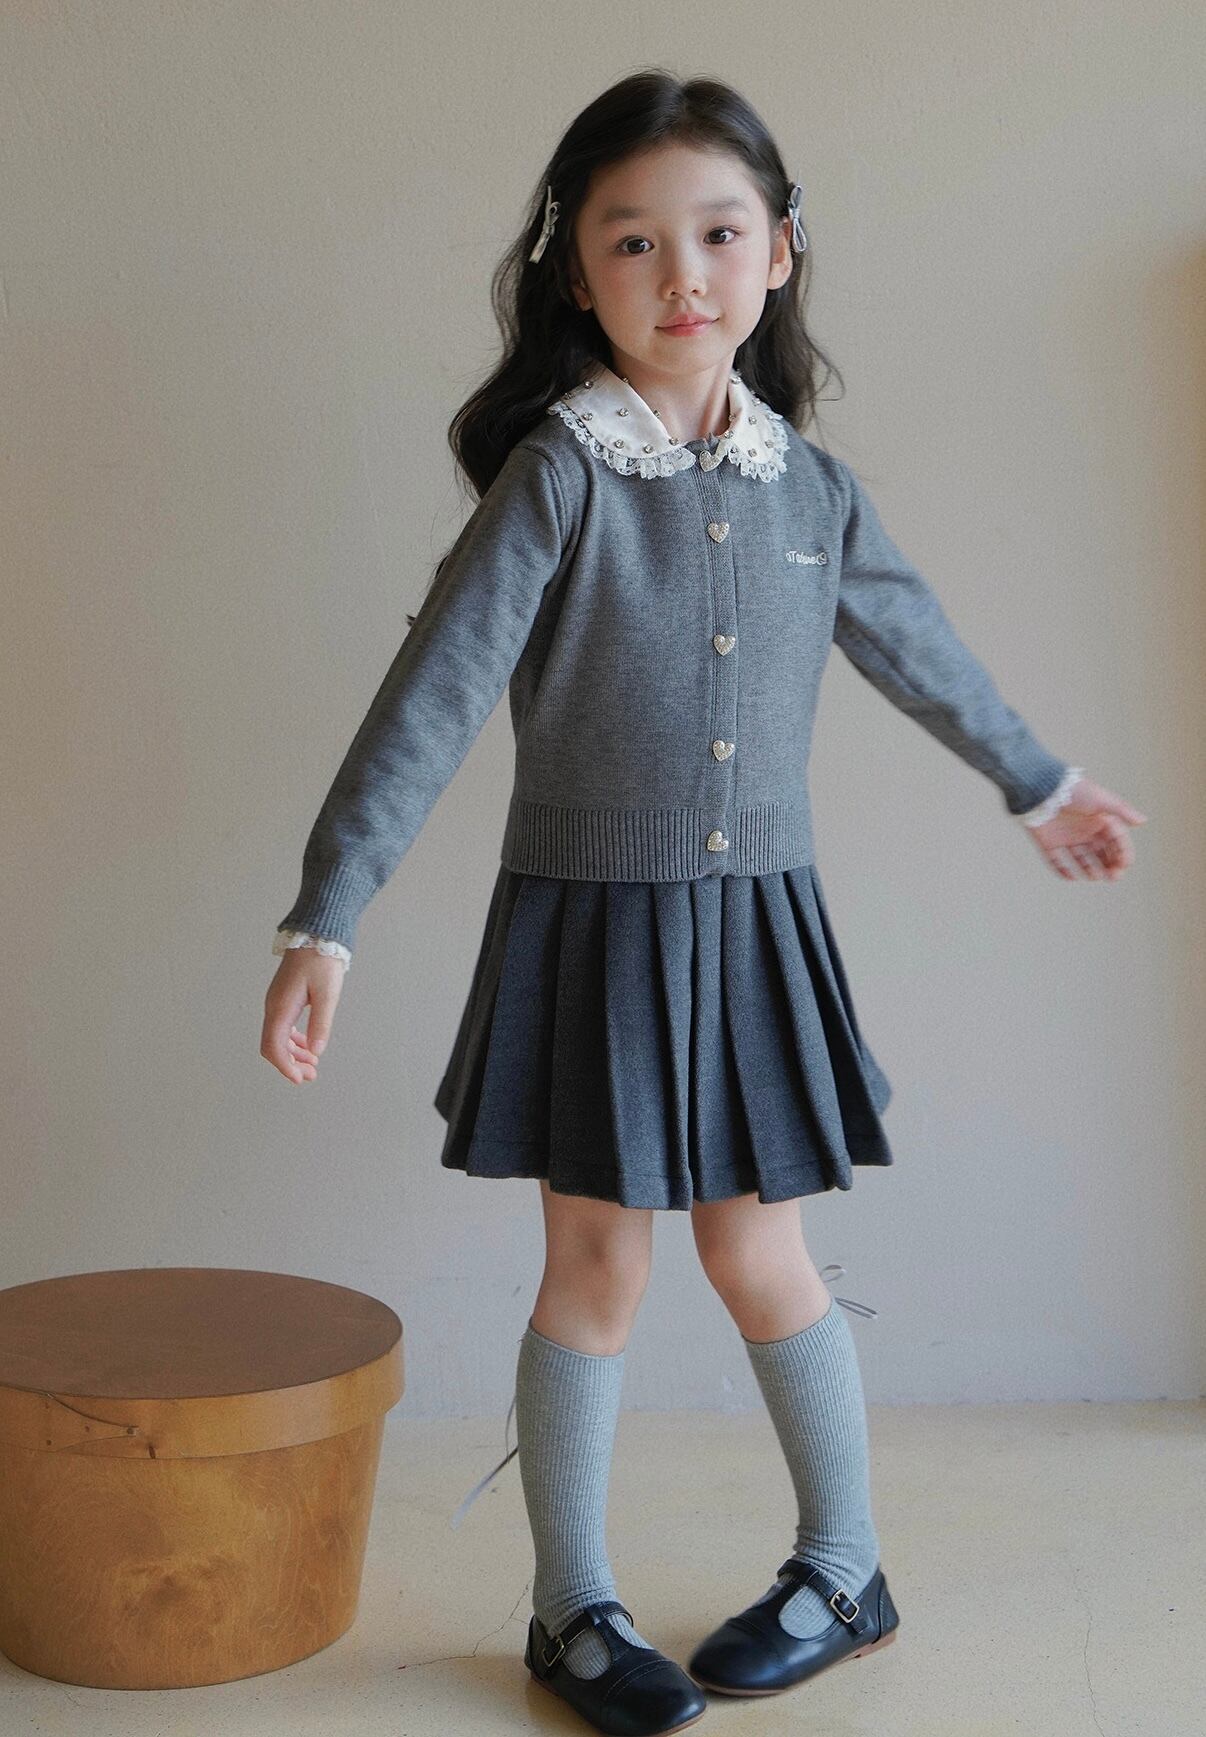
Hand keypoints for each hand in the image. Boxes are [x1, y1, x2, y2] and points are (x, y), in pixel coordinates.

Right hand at [261, 949, 346, 1082]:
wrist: (317, 934)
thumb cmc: (322, 961)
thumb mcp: (327, 994)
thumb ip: (321, 1024)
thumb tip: (317, 1051)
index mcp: (280, 1007)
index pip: (274, 1046)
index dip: (285, 1066)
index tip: (299, 1078)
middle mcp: (274, 1006)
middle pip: (273, 1046)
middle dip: (289, 1064)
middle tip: (310, 1076)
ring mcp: (277, 1002)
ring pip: (278, 1037)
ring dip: (293, 1054)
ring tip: (312, 1065)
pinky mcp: (284, 998)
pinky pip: (283, 1026)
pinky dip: (294, 1040)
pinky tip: (309, 1046)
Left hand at [1025, 775, 1146, 880]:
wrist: (1040, 788)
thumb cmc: (1073, 790)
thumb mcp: (1100, 799)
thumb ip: (1121, 810)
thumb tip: (1143, 821)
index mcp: (1101, 820)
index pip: (1117, 841)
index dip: (1123, 853)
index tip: (1125, 864)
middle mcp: (1086, 830)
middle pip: (1103, 853)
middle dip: (1111, 865)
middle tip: (1114, 876)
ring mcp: (1068, 837)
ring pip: (1083, 859)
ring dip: (1091, 870)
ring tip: (1095, 876)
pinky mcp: (1049, 842)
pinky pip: (1057, 861)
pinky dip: (1063, 871)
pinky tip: (1072, 877)